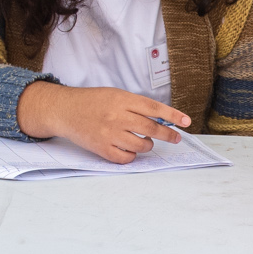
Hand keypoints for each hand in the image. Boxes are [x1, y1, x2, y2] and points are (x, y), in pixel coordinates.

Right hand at [17, 79, 189, 162]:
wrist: (65, 110)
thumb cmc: (92, 102)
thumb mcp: (115, 95)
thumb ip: (135, 105)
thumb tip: (160, 120)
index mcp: (122, 99)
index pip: (154, 108)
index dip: (173, 116)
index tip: (187, 121)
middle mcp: (117, 116)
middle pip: (151, 129)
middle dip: (168, 135)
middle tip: (176, 138)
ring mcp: (109, 134)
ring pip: (141, 145)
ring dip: (147, 145)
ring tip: (143, 141)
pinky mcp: (102, 148)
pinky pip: (126, 158)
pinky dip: (132, 156)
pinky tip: (128, 149)